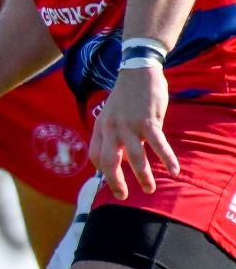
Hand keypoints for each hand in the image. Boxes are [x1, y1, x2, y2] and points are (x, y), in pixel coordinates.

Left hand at [91, 63, 177, 198]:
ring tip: (150, 189)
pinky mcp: (148, 121)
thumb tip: (125, 158)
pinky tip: (173, 170)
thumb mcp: (112, 115)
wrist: (137, 71)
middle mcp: (111, 129)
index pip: (95, 155)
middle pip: (109, 162)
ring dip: (143, 176)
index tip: (108, 179)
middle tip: (123, 196)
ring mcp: (129, 125)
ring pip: (135, 158)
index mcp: (101, 128)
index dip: (100, 170)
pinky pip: (158, 144)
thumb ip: (115, 136)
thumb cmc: (126, 97)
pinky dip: (167, 158)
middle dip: (115, 182)